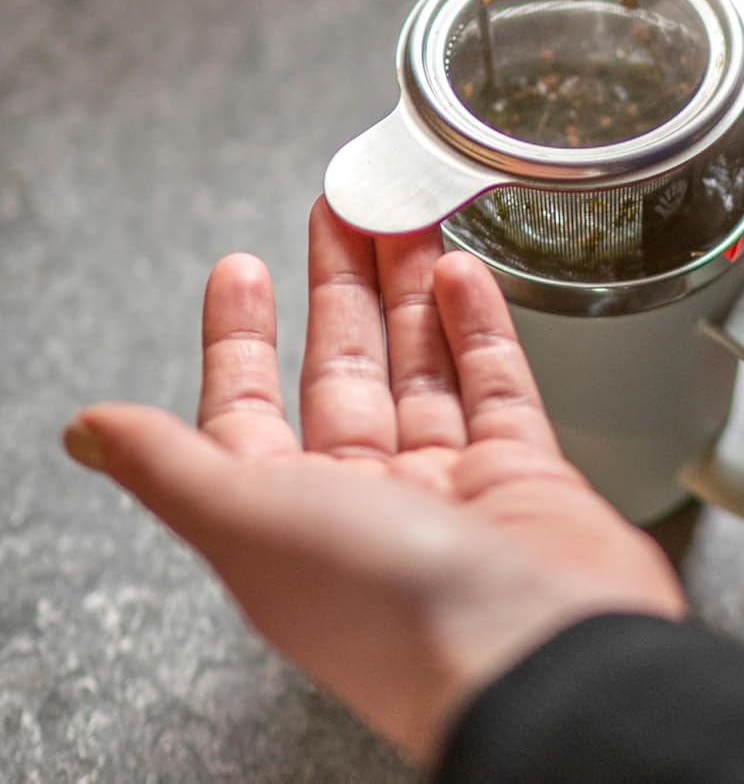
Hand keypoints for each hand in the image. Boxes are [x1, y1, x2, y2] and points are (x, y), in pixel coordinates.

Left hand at [62, 201, 684, 762]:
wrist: (534, 652)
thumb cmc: (386, 607)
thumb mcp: (249, 521)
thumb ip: (173, 465)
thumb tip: (90, 429)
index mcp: (289, 521)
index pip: (249, 411)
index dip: (241, 337)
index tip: (241, 268)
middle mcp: (367, 504)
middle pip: (345, 373)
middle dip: (337, 289)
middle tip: (342, 209)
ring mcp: (449, 487)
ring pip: (421, 367)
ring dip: (410, 291)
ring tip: (403, 217)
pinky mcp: (523, 473)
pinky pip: (495, 384)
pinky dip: (478, 326)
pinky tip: (463, 272)